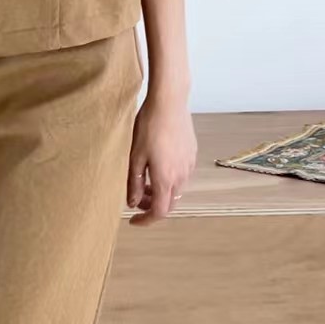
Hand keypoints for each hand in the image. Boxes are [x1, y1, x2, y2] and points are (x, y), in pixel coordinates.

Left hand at [126, 91, 196, 226]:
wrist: (170, 102)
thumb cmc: (149, 127)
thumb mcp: (135, 157)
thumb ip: (134, 183)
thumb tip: (133, 203)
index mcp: (166, 179)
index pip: (160, 212)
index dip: (146, 220)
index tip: (133, 221)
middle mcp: (182, 175)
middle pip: (169, 203)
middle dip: (152, 206)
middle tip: (135, 199)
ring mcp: (189, 165)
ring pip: (175, 189)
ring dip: (160, 192)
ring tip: (144, 182)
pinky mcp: (192, 154)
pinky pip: (181, 175)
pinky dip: (168, 180)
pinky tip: (156, 166)